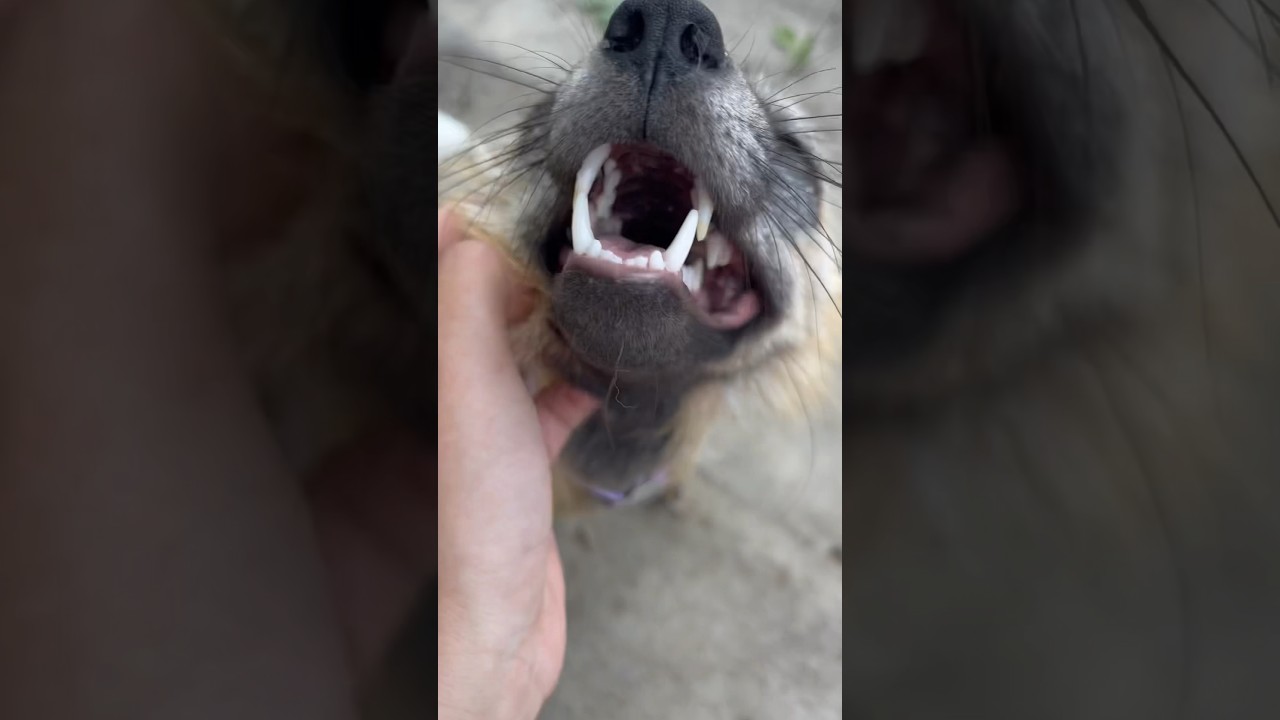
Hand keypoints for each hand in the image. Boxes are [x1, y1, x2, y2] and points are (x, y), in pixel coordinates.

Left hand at [436, 209, 599, 719]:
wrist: (496, 624)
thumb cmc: (472, 520)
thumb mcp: (469, 389)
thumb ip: (470, 306)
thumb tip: (473, 227)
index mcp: (422, 369)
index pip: (434, 275)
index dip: (466, 231)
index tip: (507, 196)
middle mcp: (443, 394)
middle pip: (476, 308)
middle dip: (515, 271)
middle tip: (559, 235)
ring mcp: (481, 430)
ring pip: (514, 353)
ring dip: (549, 324)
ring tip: (586, 292)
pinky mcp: (518, 465)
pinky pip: (545, 405)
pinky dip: (571, 386)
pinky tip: (595, 378)